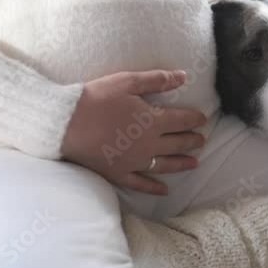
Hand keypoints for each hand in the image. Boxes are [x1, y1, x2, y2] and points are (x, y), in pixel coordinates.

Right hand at [61, 70, 206, 195]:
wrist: (65, 123)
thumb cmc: (96, 98)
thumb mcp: (127, 82)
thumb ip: (157, 80)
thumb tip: (183, 76)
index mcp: (152, 121)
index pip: (182, 120)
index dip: (194, 119)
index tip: (202, 119)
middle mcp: (149, 145)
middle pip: (177, 144)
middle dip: (192, 141)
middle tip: (202, 141)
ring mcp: (134, 162)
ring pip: (165, 165)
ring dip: (182, 164)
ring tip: (195, 163)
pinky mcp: (119, 174)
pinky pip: (141, 184)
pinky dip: (154, 188)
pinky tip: (164, 190)